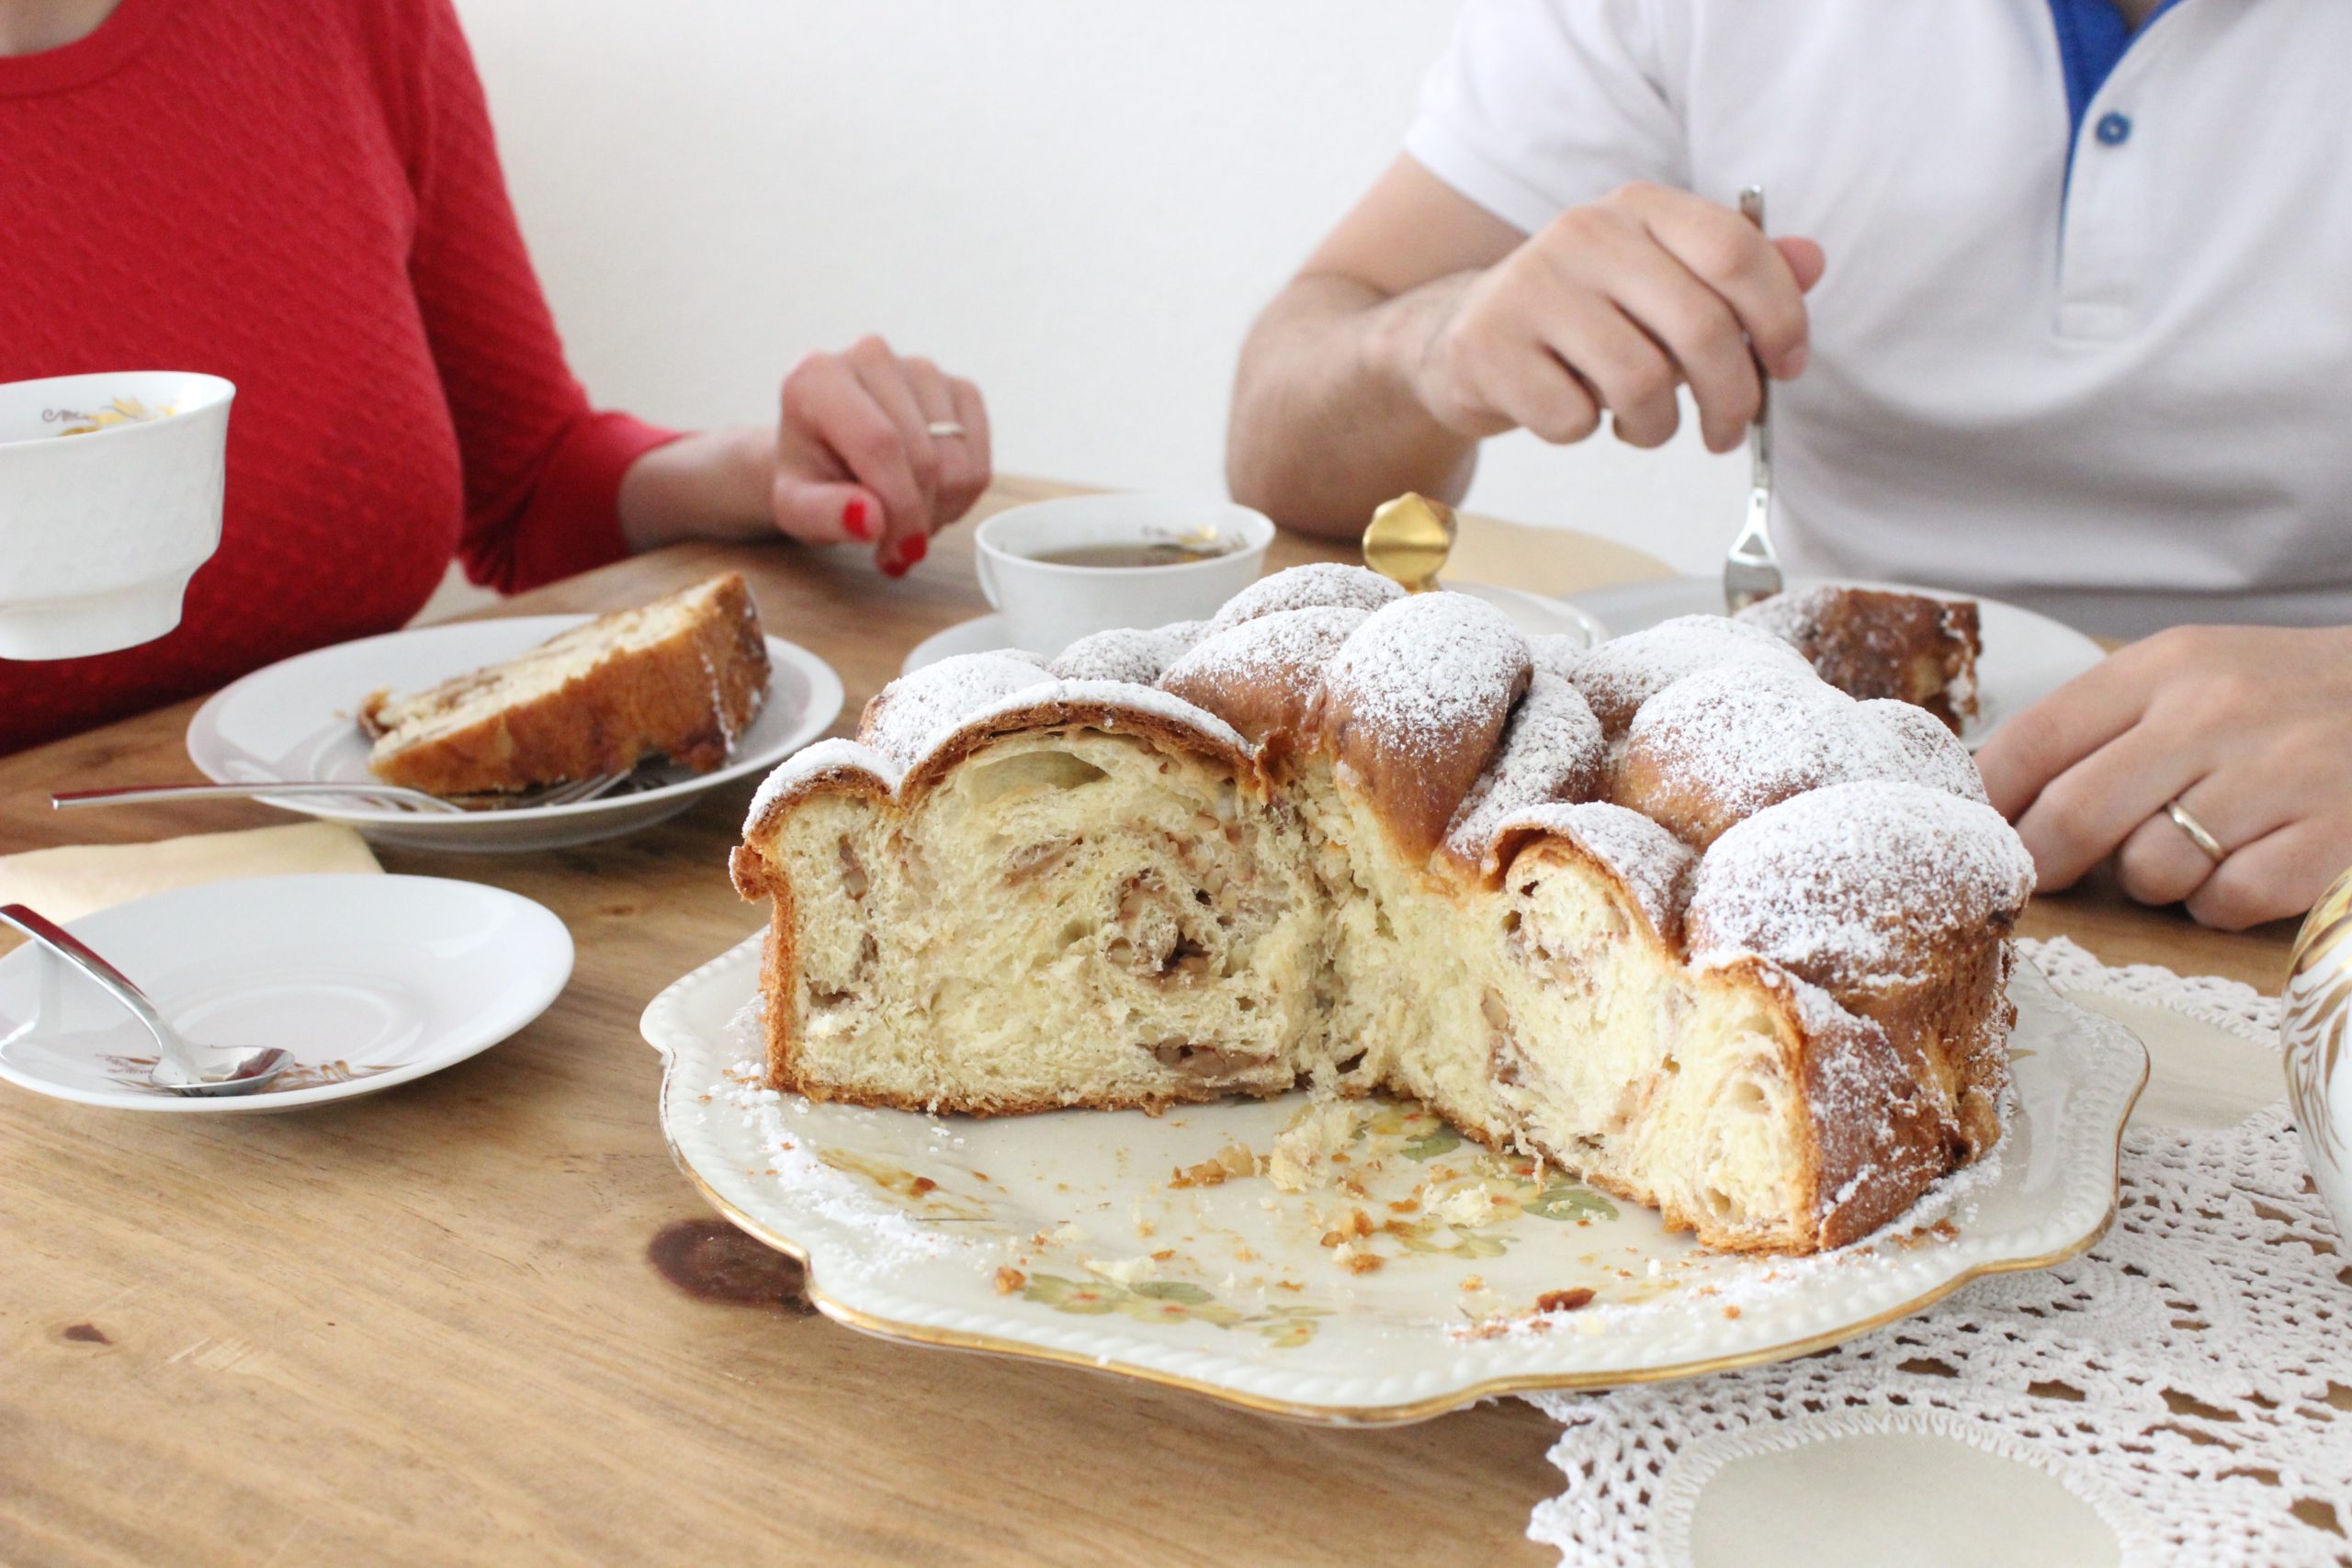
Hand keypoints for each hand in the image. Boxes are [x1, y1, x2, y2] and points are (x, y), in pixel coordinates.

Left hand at [769, 336, 992, 575]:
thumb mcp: (796, 508)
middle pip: (924, 456)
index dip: (899, 507)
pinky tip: (930, 498)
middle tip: (897, 546)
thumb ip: (824, 515)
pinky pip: (980, 456)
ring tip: (906, 519)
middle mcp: (872, 356)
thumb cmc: (810, 477)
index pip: (880, 443)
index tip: (899, 552)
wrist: (825, 452)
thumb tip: (870, 518)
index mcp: (819, 377)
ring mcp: (921, 368)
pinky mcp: (957, 387)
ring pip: (957, 461)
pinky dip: (962, 494)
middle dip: (918, 517)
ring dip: (940, 509)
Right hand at [1398, 182, 1824, 453]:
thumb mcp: (1661, 280)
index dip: (1779, 319)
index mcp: (1639, 207)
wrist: (1463, 337)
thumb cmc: (1583, 316)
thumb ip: (1735, 273)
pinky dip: (1584, 432)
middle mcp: (1585, 233)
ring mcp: (1530, 287)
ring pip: (1641, 382)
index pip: (1735, 252)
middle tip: (1728, 431)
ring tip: (1643, 424)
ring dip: (1656, 425)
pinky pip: (1572, 418)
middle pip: (1701, 328)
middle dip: (1731, 398)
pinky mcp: (1488, 347)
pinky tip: (1572, 410)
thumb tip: (1812, 261)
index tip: (1786, 366)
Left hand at [1976, 624, 2351, 929]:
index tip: (1968, 837)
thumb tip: (1986, 791)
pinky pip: (2225, 902)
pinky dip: (2217, 904)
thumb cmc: (2279, 694)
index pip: (2035, 741)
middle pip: (2075, 816)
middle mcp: (2216, 714)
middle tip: (2039, 876)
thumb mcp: (2185, 675)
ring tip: (2182, 851)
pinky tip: (2240, 870)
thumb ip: (2092, 726)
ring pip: (2149, 870)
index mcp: (2165, 667)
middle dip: (2040, 861)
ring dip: (2147, 881)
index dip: (1986, 804)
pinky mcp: (2331, 838)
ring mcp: (2279, 776)